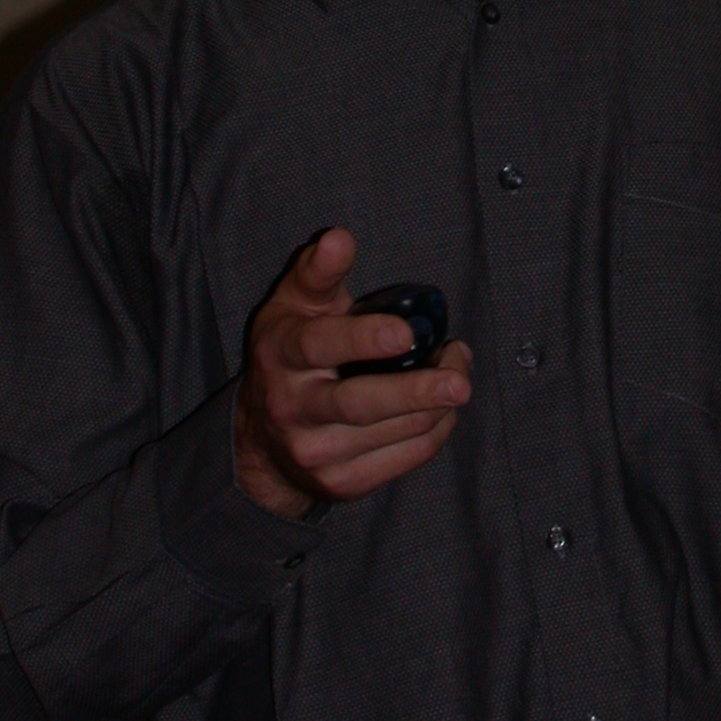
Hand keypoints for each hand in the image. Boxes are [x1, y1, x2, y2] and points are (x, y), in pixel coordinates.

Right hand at [233, 228, 471, 519]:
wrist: (261, 442)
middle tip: (459, 380)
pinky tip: (443, 408)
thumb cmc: (289, 355)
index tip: (407, 333)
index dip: (364, 339)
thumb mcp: (292, 306)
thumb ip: (319, 271)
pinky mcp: (343, 483)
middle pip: (360, 403)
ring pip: (394, 431)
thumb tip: (340, 237)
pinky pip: (405, 458)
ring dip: (438, 404)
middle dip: (415, 392)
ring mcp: (318, 453)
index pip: (320, 345)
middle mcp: (294, 409)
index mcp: (281, 355)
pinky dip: (435, 430)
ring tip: (456, 373)